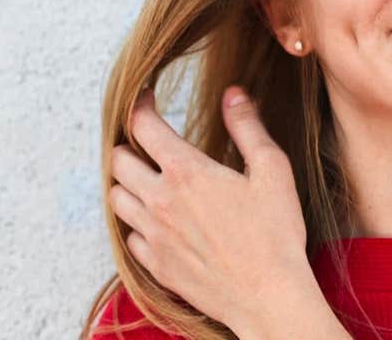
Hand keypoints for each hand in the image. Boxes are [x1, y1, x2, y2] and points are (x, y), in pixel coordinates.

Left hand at [109, 85, 314, 335]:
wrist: (267, 296)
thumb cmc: (275, 233)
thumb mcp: (272, 169)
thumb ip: (247, 127)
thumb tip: (233, 94)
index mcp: (186, 172)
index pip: (143, 127)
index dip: (140, 106)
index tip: (147, 99)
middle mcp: (160, 201)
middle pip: (118, 161)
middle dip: (130, 145)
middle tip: (148, 144)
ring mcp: (154, 236)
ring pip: (117, 198)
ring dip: (128, 184)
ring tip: (150, 180)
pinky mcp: (155, 265)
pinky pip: (129, 237)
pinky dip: (137, 223)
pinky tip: (160, 221)